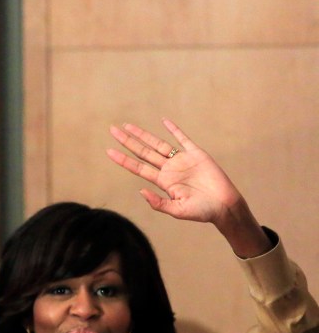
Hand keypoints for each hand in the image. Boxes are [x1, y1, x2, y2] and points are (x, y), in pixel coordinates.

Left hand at [107, 119, 269, 257]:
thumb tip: (141, 191)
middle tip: (112, 131)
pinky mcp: (197, 154)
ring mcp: (182, 160)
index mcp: (163, 182)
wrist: (224, 206)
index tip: (108, 151)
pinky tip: (163, 121)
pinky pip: (183, 139)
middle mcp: (169, 169)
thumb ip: (158, 203)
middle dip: (127, 141)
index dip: (123, 159)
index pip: (138, 168)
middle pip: (143, 152)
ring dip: (143, 135)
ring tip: (127, 126)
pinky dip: (174, 129)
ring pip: (158, 144)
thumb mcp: (177, 210)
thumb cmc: (201, 211)